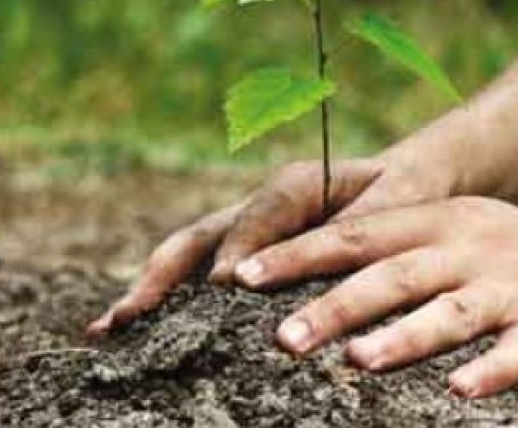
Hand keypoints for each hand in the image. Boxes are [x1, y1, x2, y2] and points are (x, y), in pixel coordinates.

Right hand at [87, 152, 454, 336]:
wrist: (406, 184)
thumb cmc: (407, 193)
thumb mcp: (401, 200)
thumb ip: (365, 224)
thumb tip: (327, 258)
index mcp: (299, 184)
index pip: (262, 214)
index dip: (242, 247)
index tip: (226, 286)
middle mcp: (262, 208)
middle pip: (202, 236)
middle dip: (164, 275)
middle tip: (127, 316)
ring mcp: (249, 234)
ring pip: (190, 257)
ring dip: (151, 290)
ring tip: (110, 329)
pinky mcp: (249, 257)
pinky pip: (204, 277)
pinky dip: (173, 302)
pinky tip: (143, 334)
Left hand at [234, 197, 517, 397]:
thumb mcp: (462, 230)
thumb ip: (400, 246)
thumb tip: (323, 277)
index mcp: (441, 222)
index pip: (358, 234)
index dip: (300, 253)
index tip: (245, 276)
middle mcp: (471, 248)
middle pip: (393, 274)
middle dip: (335, 304)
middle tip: (281, 336)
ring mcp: (515, 286)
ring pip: (450, 311)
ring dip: (403, 337)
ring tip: (357, 362)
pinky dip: (492, 370)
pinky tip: (462, 393)